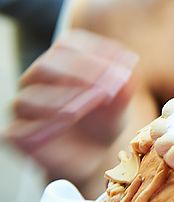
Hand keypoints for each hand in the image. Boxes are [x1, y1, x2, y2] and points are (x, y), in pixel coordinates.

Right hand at [4, 30, 138, 184]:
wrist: (94, 156)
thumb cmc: (105, 120)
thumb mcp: (121, 103)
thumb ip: (125, 85)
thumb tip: (129, 67)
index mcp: (61, 61)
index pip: (67, 45)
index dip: (93, 55)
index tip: (120, 69)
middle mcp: (37, 79)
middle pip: (45, 66)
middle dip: (79, 75)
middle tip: (105, 90)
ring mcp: (24, 106)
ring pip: (28, 97)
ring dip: (62, 102)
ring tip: (84, 110)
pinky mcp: (16, 134)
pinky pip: (19, 129)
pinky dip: (45, 127)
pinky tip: (66, 126)